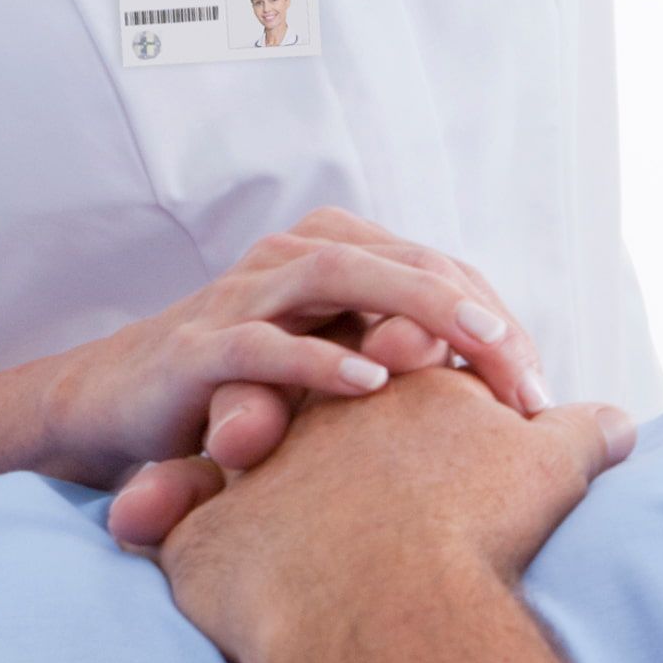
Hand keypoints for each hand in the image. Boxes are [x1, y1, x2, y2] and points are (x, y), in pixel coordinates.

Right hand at [50, 209, 544, 530]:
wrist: (119, 408)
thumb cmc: (249, 392)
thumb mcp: (337, 369)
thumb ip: (408, 363)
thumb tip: (521, 402)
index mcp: (339, 253)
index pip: (440, 270)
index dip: (498, 322)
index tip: (543, 392)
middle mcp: (293, 259)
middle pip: (407, 264)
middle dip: (476, 318)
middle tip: (529, 381)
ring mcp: (243, 294)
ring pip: (342, 276)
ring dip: (416, 310)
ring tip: (474, 352)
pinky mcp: (196, 346)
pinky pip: (263, 341)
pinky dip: (318, 357)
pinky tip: (370, 382)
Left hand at [144, 367, 631, 662]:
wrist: (389, 613)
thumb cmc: (473, 536)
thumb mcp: (550, 471)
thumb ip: (583, 437)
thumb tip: (622, 424)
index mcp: (390, 386)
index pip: (378, 362)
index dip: (387, 373)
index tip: (393, 386)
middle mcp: (314, 417)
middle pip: (295, 395)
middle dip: (293, 404)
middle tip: (301, 428)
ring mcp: (252, 475)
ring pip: (223, 453)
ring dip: (215, 459)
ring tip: (217, 467)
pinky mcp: (200, 542)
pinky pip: (172, 527)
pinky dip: (164, 524)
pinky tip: (160, 532)